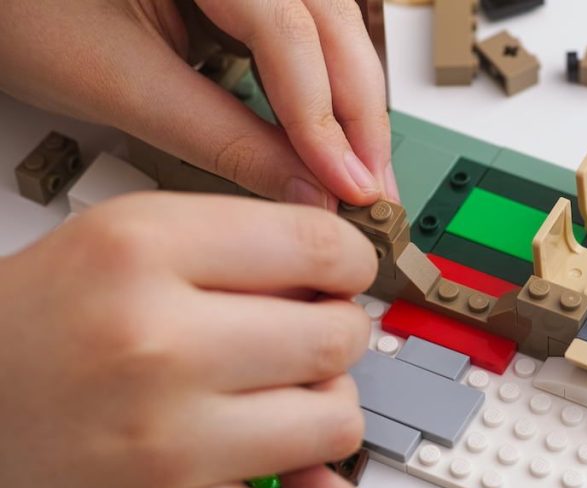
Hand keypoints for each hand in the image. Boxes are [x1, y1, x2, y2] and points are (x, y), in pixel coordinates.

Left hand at [0, 0, 396, 209]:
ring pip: (331, 30)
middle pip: (333, 25)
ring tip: (360, 171)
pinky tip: (330, 138)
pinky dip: (320, 91)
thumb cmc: (19, 9)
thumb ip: (220, 138)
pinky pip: (305, 36)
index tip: (346, 185)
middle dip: (357, 114)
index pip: (289, 31)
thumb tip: (300, 191)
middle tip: (372, 189)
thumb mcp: (120, 83)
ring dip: (350, 105)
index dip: (325, 116)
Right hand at [0, 192, 374, 487]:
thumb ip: (226, 241)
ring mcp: (164, 438)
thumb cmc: (17, 332)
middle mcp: (156, 341)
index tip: (340, 278)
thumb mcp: (110, 241)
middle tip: (303, 340)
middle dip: (336, 336)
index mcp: (143, 249)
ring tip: (287, 403)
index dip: (349, 264)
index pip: (319, 246)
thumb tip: (336, 269)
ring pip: (335, 423)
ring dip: (328, 414)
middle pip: (337, 335)